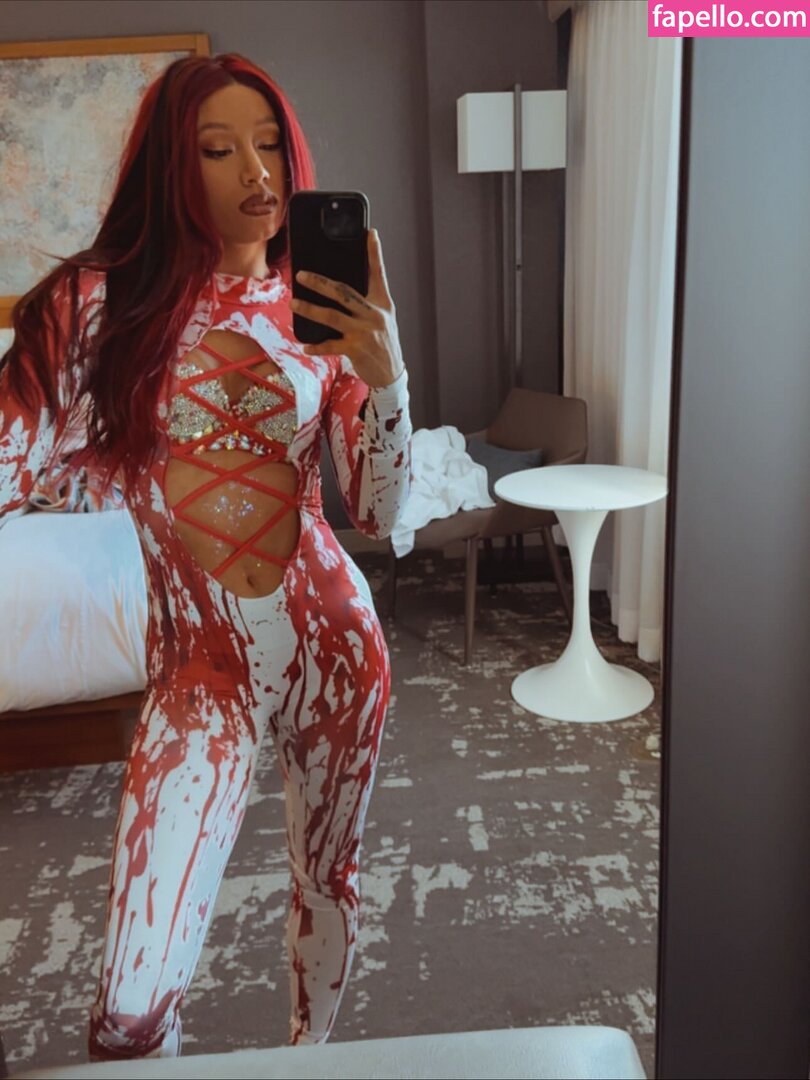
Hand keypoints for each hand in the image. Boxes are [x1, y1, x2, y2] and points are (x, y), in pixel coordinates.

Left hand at [289, 228, 404, 387]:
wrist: (391, 374)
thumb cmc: (383, 343)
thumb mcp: (383, 319)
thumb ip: (365, 304)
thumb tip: (338, 291)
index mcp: (382, 304)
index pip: (378, 274)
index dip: (375, 253)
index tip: (370, 233)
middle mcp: (374, 315)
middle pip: (344, 292)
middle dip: (321, 283)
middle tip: (301, 275)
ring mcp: (365, 332)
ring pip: (332, 316)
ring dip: (310, 309)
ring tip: (293, 304)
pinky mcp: (356, 349)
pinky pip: (330, 345)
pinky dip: (316, 346)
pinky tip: (305, 346)